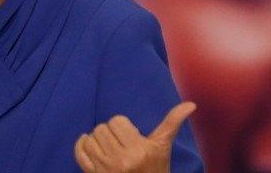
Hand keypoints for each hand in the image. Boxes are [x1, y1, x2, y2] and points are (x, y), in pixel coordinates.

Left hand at [74, 101, 196, 172]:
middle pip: (102, 129)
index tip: (130, 134)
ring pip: (90, 139)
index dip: (122, 125)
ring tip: (108, 146)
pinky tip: (89, 144)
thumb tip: (191, 104)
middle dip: (110, 132)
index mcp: (138, 150)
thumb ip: (173, 122)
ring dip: (96, 140)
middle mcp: (120, 160)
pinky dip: (81, 146)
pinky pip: (79, 154)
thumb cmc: (156, 168)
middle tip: (119, 141)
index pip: (116, 121)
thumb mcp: (163, 146)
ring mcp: (105, 170)